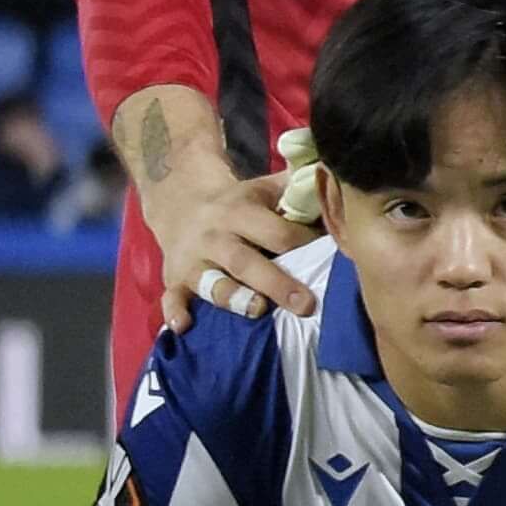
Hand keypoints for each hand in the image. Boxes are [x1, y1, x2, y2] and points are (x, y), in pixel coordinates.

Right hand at [139, 153, 315, 328]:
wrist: (179, 203)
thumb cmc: (238, 203)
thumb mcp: (263, 188)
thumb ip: (296, 187)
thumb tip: (335, 180)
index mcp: (240, 212)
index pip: (277, 232)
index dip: (303, 245)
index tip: (330, 259)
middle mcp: (215, 237)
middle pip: (246, 262)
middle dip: (276, 283)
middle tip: (306, 304)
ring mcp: (193, 260)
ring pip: (212, 282)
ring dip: (234, 297)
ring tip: (257, 311)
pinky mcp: (174, 278)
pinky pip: (171, 297)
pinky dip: (174, 312)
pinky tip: (183, 325)